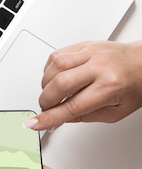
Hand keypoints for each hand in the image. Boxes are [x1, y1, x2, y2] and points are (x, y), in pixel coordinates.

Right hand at [25, 41, 141, 130]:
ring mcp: (91, 52)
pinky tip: (54, 77)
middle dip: (46, 101)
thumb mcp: (116, 111)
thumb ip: (85, 116)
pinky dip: (49, 69)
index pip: (72, 106)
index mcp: (111, 86)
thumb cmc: (135, 85)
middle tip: (46, 108)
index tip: (35, 123)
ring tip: (51, 93)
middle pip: (60, 84)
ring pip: (55, 66)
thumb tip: (60, 118)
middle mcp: (100, 66)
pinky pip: (57, 55)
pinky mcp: (84, 44)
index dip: (50, 117)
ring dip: (46, 84)